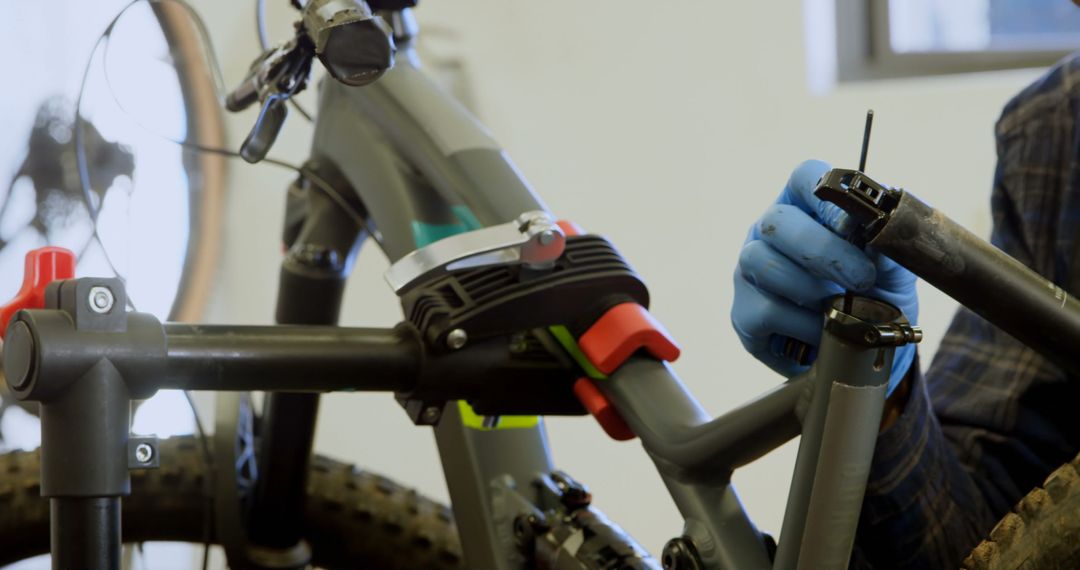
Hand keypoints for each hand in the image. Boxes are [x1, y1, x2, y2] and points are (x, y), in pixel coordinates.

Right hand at [731, 159, 917, 394]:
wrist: (862, 351)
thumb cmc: (875, 297)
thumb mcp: (893, 268)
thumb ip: (887, 244)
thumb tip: (879, 229)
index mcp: (806, 207)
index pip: (805, 176)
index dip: (828, 193)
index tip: (858, 225)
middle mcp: (768, 232)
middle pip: (777, 221)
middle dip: (824, 251)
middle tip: (863, 279)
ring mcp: (748, 271)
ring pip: (761, 263)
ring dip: (810, 290)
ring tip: (840, 310)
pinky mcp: (743, 313)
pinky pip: (767, 311)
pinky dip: (804, 326)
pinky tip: (822, 333)